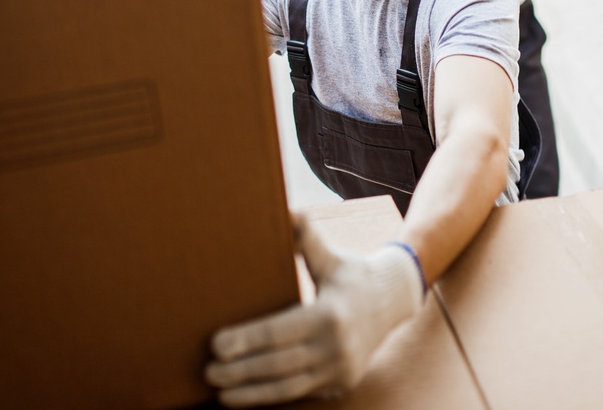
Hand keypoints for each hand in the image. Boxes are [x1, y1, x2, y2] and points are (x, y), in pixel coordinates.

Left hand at [205, 215, 424, 406]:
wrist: (393, 300)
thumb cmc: (351, 273)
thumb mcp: (330, 255)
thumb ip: (305, 235)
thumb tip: (286, 210)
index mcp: (330, 314)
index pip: (279, 331)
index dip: (246, 340)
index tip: (215, 344)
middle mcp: (337, 346)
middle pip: (279, 365)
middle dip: (240, 371)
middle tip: (208, 371)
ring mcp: (341, 369)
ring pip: (289, 387)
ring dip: (252, 392)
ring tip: (220, 392)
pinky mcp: (342, 382)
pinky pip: (302, 392)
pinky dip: (272, 396)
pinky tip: (247, 396)